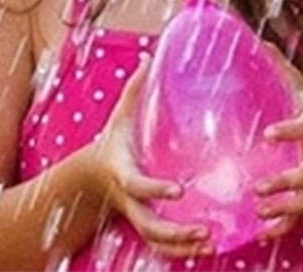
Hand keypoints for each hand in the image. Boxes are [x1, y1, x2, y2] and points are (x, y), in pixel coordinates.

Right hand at [83, 71, 211, 256]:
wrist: (90, 175)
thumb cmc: (114, 138)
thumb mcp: (121, 113)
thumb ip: (136, 86)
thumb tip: (151, 52)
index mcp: (123, 170)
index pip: (138, 185)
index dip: (155, 189)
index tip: (178, 189)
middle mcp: (130, 199)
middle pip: (148, 224)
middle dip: (175, 231)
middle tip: (204, 230)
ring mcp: (136, 214)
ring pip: (155, 241)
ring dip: (181, 246)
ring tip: (211, 242)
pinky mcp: (144, 222)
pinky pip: (160, 245)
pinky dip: (179, 250)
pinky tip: (208, 247)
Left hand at [253, 60, 302, 239]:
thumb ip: (285, 73)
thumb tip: (262, 42)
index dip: (291, 131)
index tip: (268, 134)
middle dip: (287, 181)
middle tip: (258, 187)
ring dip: (283, 208)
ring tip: (259, 210)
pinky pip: (299, 221)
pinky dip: (281, 228)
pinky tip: (261, 232)